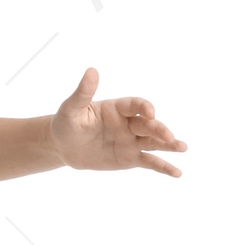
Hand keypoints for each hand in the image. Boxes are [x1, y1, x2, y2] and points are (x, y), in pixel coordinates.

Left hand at [50, 68, 187, 176]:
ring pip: (153, 142)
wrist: (63, 146)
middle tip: (169, 137)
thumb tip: (91, 71)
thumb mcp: (71, 108)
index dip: (144, 107)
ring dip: (169, 144)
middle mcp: (128, 123)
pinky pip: (150, 162)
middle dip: (159, 130)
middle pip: (148, 125)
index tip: (150, 113)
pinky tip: (177, 173)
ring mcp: (131, 141)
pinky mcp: (130, 158)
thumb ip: (83, 93)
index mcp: (117, 108)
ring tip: (182, 148)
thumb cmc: (66, 123)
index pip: (135, 105)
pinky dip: (164, 167)